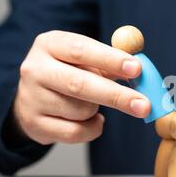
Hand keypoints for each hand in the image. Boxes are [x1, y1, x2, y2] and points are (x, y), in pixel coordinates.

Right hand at [14, 30, 150, 144]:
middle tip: (144, 105)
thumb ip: (114, 63)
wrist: (36, 98)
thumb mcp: (88, 60)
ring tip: (93, 103)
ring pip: (80, 110)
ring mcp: (31, 98)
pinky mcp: (34, 124)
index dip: (111, 59)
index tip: (137, 69)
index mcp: (50, 44)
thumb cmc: (71, 73)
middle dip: (116, 96)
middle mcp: (35, 69)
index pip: (81, 50)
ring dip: (97, 110)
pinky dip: (92, 128)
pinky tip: (91, 119)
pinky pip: (75, 132)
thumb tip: (141, 70)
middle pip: (79, 84)